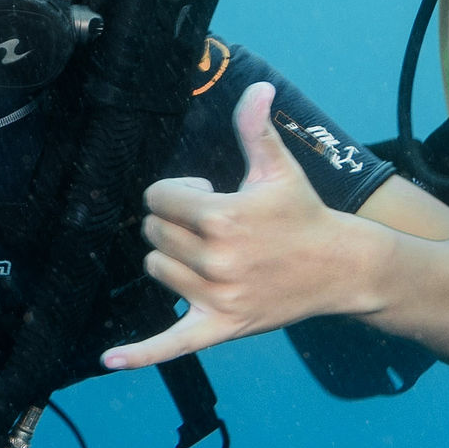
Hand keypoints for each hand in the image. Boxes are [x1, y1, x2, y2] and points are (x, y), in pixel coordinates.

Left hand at [104, 84, 374, 369]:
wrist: (339, 267)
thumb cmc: (304, 214)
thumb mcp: (278, 169)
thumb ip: (256, 129)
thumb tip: (256, 87)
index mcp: (223, 217)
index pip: (159, 198)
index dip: (179, 193)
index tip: (209, 196)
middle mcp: (216, 259)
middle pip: (154, 234)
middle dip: (175, 225)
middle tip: (214, 228)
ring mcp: (217, 296)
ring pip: (157, 270)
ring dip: (172, 260)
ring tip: (209, 255)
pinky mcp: (220, 327)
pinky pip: (170, 344)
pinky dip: (139, 354)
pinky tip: (109, 360)